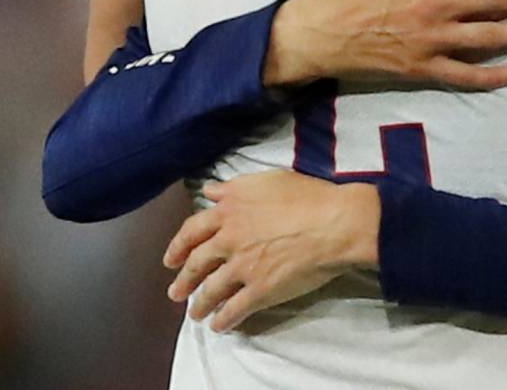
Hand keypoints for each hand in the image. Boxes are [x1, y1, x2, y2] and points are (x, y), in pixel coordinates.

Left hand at [164, 171, 378, 332]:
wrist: (335, 222)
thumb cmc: (309, 196)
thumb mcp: (269, 180)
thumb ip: (235, 188)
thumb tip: (210, 191)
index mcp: (230, 210)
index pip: (193, 229)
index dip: (178, 245)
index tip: (171, 258)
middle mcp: (229, 238)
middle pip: (197, 263)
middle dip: (183, 280)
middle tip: (176, 292)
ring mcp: (243, 266)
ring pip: (211, 290)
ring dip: (200, 305)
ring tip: (195, 314)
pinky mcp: (259, 289)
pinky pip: (234, 309)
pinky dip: (223, 320)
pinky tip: (219, 326)